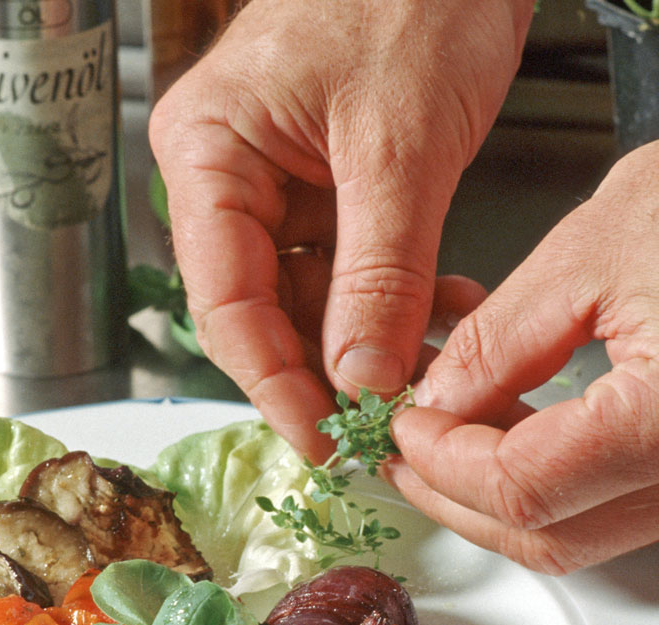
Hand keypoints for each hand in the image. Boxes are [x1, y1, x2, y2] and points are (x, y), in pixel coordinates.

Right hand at [148, 0, 531, 460]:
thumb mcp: (398, 148)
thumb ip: (380, 275)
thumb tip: (362, 381)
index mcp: (208, 154)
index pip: (224, 304)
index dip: (273, 384)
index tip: (324, 441)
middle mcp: (229, 175)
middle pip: (263, 312)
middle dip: (329, 371)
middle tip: (387, 427)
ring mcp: (279, 182)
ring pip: (314, 300)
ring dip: (376, 342)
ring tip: (438, 370)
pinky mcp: (331, 185)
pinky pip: (352, 269)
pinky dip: (400, 301)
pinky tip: (450, 317)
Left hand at [387, 108, 658, 573]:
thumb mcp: (585, 253)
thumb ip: (496, 344)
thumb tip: (438, 401)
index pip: (525, 488)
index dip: (443, 463)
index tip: (404, 425)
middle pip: (556, 540)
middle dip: (463, 504)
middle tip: (410, 455)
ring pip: (592, 540)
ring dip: (511, 504)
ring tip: (453, 447)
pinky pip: (634, 510)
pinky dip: (567, 489)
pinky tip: (524, 440)